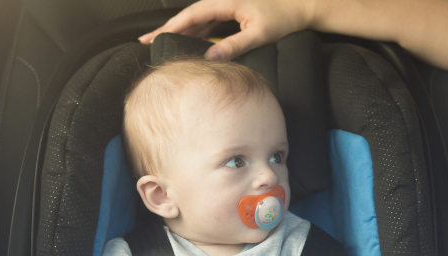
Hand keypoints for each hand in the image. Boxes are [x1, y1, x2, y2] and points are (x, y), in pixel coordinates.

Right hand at [139, 0, 313, 59]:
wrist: (302, 7)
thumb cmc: (284, 17)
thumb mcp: (259, 34)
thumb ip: (234, 45)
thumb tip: (211, 57)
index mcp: (226, 2)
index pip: (192, 15)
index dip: (170, 27)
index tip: (153, 37)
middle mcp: (224, 0)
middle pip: (189, 16)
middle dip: (167, 28)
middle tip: (145, 41)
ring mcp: (227, 5)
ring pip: (197, 18)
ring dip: (180, 30)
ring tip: (161, 42)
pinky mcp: (232, 10)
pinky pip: (208, 21)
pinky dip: (195, 30)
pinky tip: (189, 41)